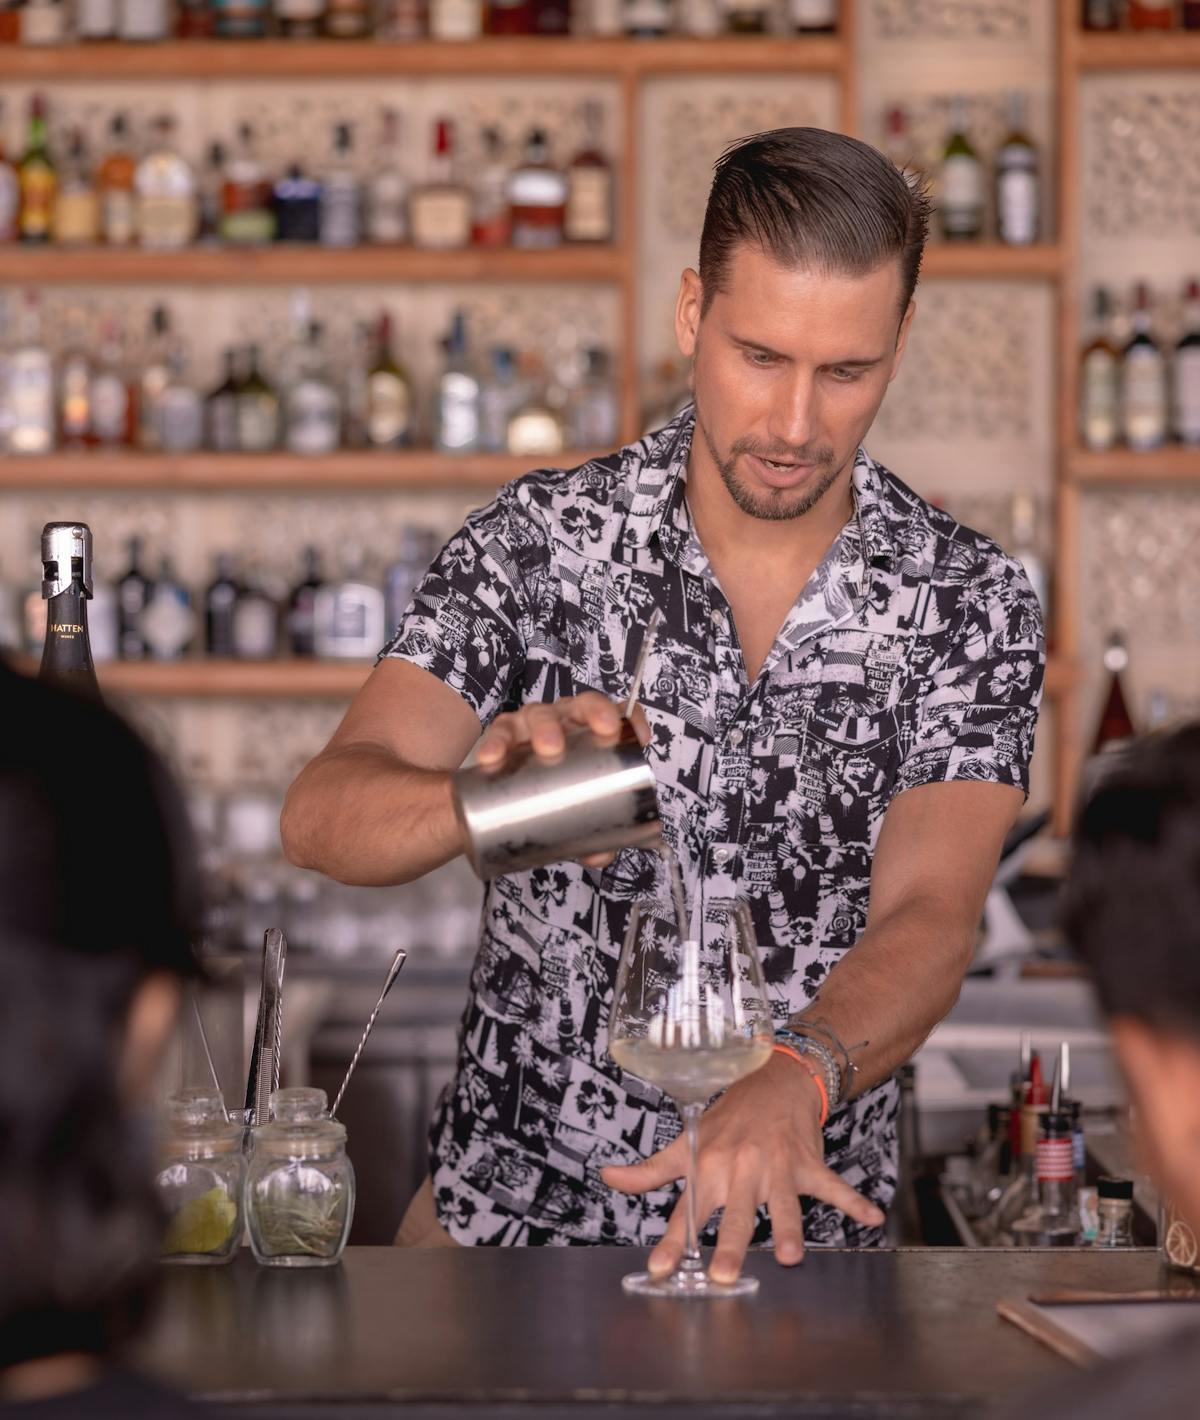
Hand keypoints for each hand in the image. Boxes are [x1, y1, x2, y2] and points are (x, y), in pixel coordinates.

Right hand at [475, 693, 650, 868]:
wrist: (510, 792)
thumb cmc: (557, 791)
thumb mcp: (577, 809)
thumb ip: (593, 833)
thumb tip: (599, 854)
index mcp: (594, 731)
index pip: (620, 714)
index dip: (632, 720)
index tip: (640, 738)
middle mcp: (569, 719)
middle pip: (585, 704)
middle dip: (592, 715)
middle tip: (600, 736)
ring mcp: (536, 722)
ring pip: (542, 713)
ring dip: (546, 727)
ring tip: (548, 749)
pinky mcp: (506, 731)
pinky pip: (501, 731)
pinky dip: (496, 743)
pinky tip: (493, 758)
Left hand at [601, 1053, 884, 1282]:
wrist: (775, 1081)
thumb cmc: (728, 1120)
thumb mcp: (686, 1142)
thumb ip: (650, 1170)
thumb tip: (607, 1177)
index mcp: (709, 1168)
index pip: (687, 1210)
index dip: (673, 1241)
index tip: (660, 1269)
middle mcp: (741, 1169)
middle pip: (735, 1212)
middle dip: (730, 1242)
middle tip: (724, 1275)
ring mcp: (777, 1166)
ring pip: (784, 1202)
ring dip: (789, 1227)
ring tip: (790, 1255)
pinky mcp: (808, 1163)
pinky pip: (833, 1185)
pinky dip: (854, 1202)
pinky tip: (872, 1218)